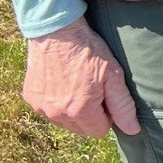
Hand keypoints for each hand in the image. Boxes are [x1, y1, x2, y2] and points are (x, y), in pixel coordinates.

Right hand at [22, 17, 139, 138]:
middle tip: (92, 88)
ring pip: (64, 121)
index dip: (106, 116)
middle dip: (89, 115)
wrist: (56, 30)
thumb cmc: (88, 50)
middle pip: (81, 129)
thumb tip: (132, 130)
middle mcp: (57, 114)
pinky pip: (48, 110)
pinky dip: (56, 101)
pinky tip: (61, 82)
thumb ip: (123, 106)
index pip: (99, 131)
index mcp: (80, 111)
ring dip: (72, 110)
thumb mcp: (113, 74)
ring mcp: (41, 107)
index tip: (105, 96)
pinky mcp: (31, 98)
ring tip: (76, 83)